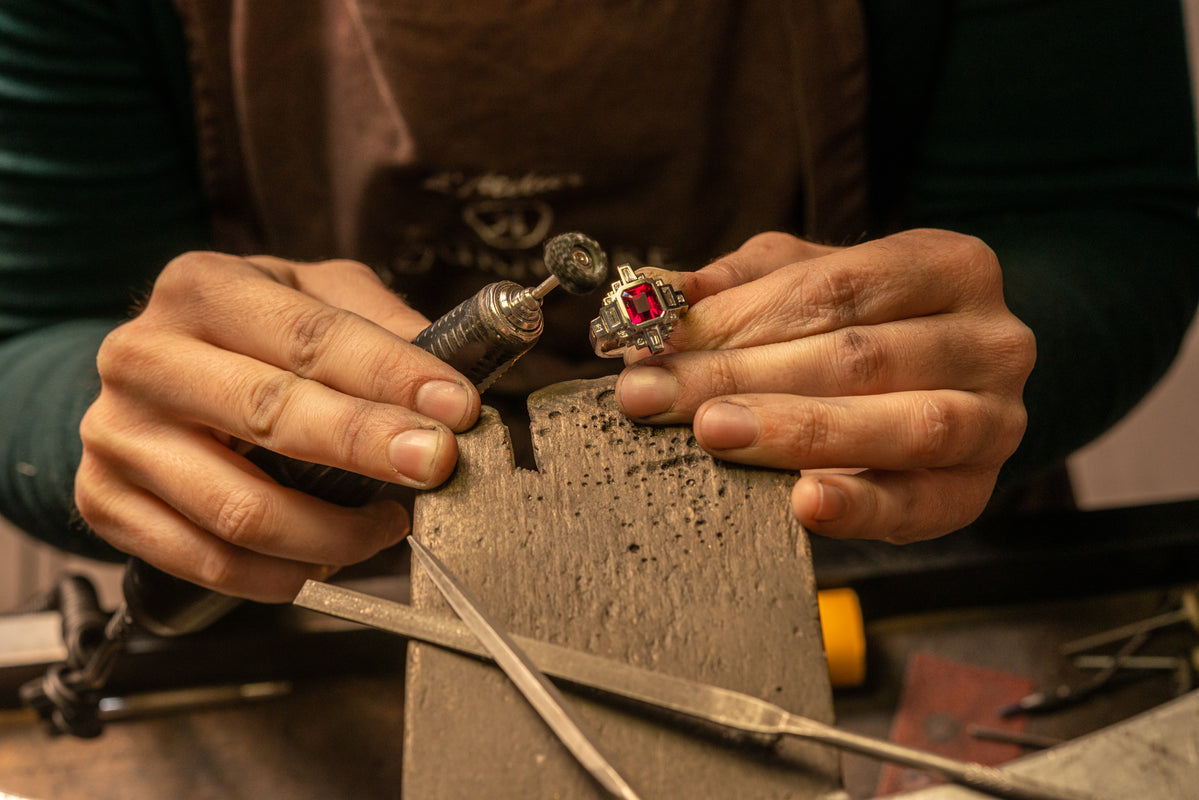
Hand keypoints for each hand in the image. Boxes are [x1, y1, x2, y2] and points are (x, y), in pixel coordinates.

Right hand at [75, 252, 479, 600]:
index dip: (391, 375)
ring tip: (391, 523)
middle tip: (436, 465)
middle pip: (270, 413)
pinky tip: (329, 558)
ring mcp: (117, 435)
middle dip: (368, 445)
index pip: (310, 335)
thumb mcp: (312, 296)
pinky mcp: (105, 502)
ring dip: (336, 531)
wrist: (150, 378)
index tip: (456, 406)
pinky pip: (210, 563)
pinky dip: (285, 575)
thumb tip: (453, 366)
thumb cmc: (249, 335)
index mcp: (202, 288)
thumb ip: (379, 322)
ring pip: (241, 508)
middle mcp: (145, 357)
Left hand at [615, 230, 1034, 542]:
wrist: (952, 384)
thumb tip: (656, 291)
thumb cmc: (868, 327)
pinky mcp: (975, 491)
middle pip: (858, 356)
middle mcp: (990, 339)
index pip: (835, 289)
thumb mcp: (808, 285)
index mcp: (949, 267)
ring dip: (797, 431)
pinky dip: (859, 506)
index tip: (658, 342)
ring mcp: (994, 419)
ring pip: (900, 423)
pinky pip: (919, 504)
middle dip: (743, 377)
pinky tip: (803, 502)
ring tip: (714, 433)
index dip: (740, 317)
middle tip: (656, 395)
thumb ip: (740, 287)